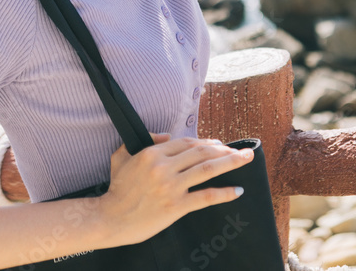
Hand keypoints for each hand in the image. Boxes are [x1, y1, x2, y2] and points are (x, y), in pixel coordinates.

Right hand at [99, 131, 253, 245]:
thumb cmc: (116, 189)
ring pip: (208, 169)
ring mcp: (171, 187)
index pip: (187, 143)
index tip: (219, 145)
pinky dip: (224, 193)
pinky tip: (237, 191)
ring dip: (231, 163)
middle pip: (202, 153)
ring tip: (246, 159)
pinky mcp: (176, 207)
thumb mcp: (122, 156)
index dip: (206, 142)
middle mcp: (164, 168)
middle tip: (240, 150)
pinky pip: (205, 197)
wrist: (109, 219)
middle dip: (225, 150)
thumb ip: (144, 140)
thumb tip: (166, 135)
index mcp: (152, 153)